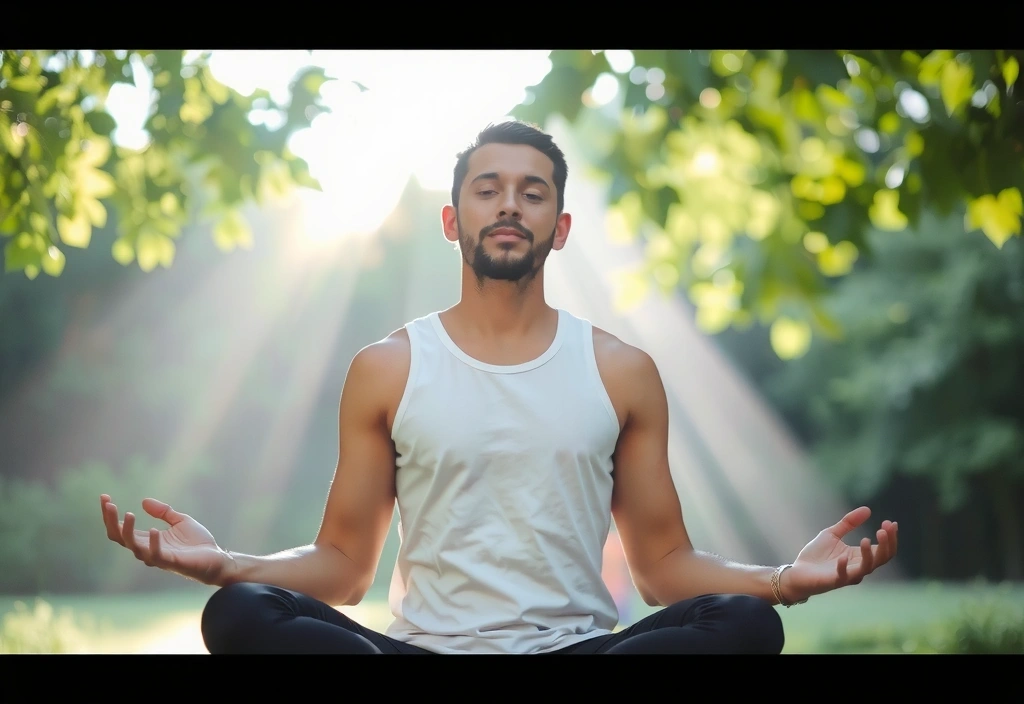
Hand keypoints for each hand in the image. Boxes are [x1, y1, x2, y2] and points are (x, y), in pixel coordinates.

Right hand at [100, 494, 233, 585]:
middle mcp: (147, 549)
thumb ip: (163, 512)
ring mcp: (158, 557)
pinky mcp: (171, 562)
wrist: (217, 558)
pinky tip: (153, 530)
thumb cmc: (197, 543)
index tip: (104, 497)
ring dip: (128, 531)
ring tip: (129, 514)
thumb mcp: (180, 521)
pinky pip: (156, 555)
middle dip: (111, 521)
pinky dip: (153, 543)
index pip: (120, 528)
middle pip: (120, 537)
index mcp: (147, 539)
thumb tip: (143, 501)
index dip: (110, 514)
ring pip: (134, 547)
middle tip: (108, 504)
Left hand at [781, 506, 897, 603]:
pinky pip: (844, 576)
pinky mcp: (834, 581)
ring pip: (867, 567)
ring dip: (869, 554)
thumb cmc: (816, 556)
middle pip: (882, 558)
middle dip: (887, 543)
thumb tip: (868, 509)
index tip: (891, 522)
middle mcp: (858, 567)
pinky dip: (844, 567)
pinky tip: (842, 556)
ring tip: (866, 539)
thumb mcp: (832, 533)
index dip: (891, 537)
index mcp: (860, 556)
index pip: (884, 549)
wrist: (797, 572)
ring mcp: (848, 575)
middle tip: (885, 528)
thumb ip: (849, 523)